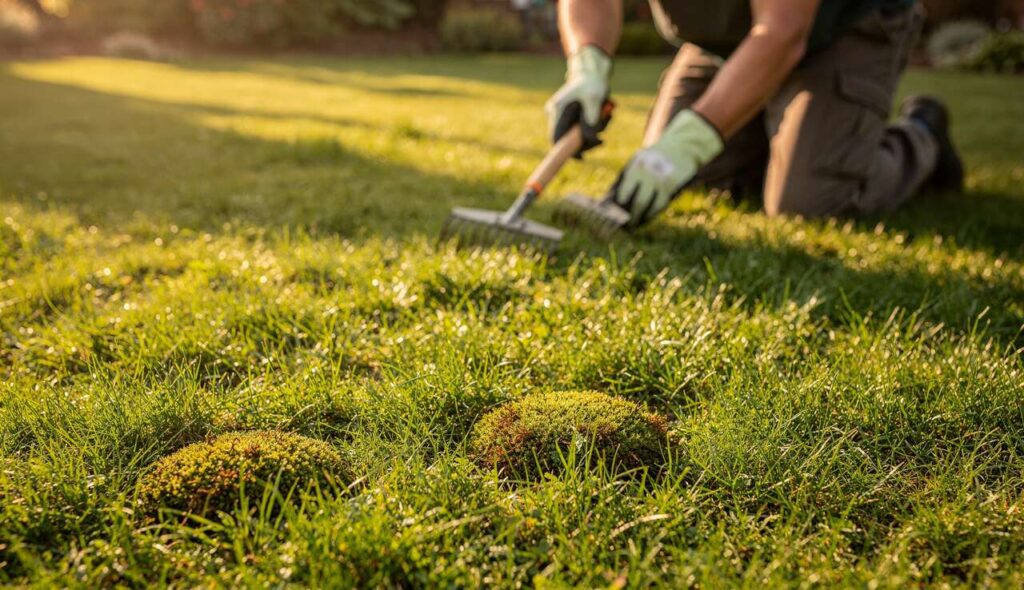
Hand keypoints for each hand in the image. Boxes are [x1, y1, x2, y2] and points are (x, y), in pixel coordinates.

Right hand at [545, 45, 612, 156]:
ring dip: (596, 130)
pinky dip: (596, 125)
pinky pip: (584, 128)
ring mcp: (565, 116)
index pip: (556, 139)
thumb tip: (590, 140)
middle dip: (588, 139)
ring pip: (579, 135)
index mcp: (557, 110)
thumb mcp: (594, 100)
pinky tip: (605, 113)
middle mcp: (558, 115)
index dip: (566, 151)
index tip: (582, 158)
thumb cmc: (593, 81)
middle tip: (603, 138)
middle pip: (568, 140)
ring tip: (607, 114)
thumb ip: (591, 121)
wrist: (593, 69)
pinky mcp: (574, 116)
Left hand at [611, 110, 723, 227]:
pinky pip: (660, 205)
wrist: (679, 147)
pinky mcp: (672, 187)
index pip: (625, 190)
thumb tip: (611, 200)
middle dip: (631, 217)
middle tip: (625, 225)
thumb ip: (623, 178)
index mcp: (636, 166)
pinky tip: (645, 217)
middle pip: (639, 202)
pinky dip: (652, 213)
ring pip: (651, 206)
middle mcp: (650, 175)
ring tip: (634, 225)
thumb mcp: (636, 162)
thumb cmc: (650, 158)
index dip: (619, 205)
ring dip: (642, 218)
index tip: (614, 214)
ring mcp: (663, 182)